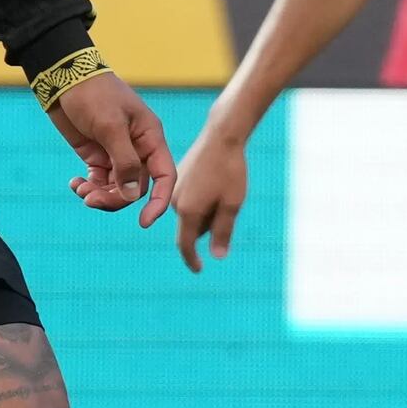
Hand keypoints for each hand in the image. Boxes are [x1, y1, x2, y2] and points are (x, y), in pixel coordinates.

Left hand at [52, 70, 173, 213]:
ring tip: (81, 192)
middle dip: (116, 198)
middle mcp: (137, 148)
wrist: (63, 78)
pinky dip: (88, 187)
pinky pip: (99, 180)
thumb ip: (124, 162)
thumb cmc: (93, 94)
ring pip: (117, 187)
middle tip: (91, 200)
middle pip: (136, 187)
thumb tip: (132, 196)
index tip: (144, 222)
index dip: (159, 200)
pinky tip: (74, 184)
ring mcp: (116, 152)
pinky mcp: (96, 154)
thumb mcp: (110, 126)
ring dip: (100, 195)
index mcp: (150, 138)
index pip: (165, 176)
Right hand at [164, 128, 251, 270]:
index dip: (192, 259)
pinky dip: (201, 200)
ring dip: (205, 212)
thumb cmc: (231, 171)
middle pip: (192, 227)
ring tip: (224, 191)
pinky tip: (216, 182)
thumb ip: (223, 232)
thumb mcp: (233, 204)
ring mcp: (174, 189)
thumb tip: (217, 256)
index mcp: (188, 211)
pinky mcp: (177, 178)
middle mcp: (175, 202)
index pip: (185, 244)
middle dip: (208, 227)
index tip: (198, 270)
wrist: (221, 137)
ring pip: (190, 213)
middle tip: (229, 205)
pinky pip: (188, 199)